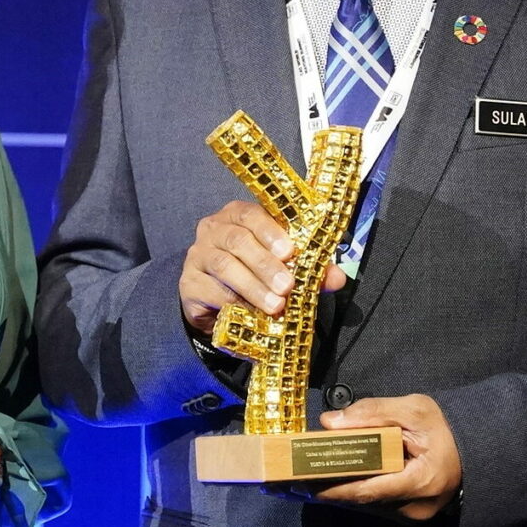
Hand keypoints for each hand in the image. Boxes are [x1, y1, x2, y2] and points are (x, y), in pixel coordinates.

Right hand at [179, 199, 346, 337]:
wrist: (217, 301)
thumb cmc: (254, 273)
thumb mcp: (284, 267)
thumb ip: (310, 268)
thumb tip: (338, 278)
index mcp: (238, 215)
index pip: (251, 214)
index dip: (271, 231)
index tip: (290, 252)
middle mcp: (213, 229)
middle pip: (237, 241)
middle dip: (265, 264)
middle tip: (287, 286)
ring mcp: (198, 255)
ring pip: (224, 265)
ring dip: (252, 286)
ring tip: (275, 306)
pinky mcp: (188, 283)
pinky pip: (209, 290)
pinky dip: (232, 302)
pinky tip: (249, 313)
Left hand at [310, 394, 462, 521]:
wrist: (474, 449)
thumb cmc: (445, 428)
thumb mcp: (413, 409)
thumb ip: (372, 413)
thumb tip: (330, 422)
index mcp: (421, 482)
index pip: (369, 489)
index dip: (335, 486)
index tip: (306, 480)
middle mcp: (416, 507)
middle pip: (365, 499)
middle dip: (332, 486)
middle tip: (298, 476)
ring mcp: (414, 515)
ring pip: (369, 503)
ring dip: (343, 489)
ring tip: (312, 473)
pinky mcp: (409, 514)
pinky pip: (378, 503)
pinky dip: (359, 489)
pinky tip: (339, 477)